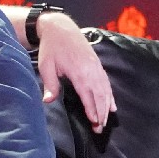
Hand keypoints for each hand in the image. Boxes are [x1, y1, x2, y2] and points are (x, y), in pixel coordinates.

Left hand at [34, 12, 114, 131]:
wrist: (60, 28)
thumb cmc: (51, 47)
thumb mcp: (46, 66)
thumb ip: (50, 84)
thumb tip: (48, 101)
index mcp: (78, 71)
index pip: (88, 94)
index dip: (92, 109)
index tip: (94, 122)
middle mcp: (90, 69)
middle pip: (99, 95)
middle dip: (101, 113)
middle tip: (99, 129)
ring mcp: (96, 67)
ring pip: (105, 90)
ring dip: (106, 107)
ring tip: (105, 122)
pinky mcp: (97, 64)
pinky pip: (106, 83)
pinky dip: (110, 96)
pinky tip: (112, 106)